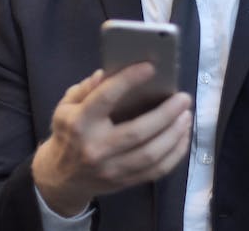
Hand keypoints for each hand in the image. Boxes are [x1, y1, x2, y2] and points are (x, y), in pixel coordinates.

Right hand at [31, 63, 192, 215]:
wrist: (61, 178)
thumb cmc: (68, 134)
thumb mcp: (66, 107)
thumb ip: (86, 89)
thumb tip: (106, 73)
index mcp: (79, 123)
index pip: (105, 98)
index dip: (128, 80)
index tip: (150, 67)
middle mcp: (95, 148)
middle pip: (137, 132)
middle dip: (166, 114)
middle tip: (183, 98)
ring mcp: (111, 169)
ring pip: (151, 154)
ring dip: (174, 134)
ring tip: (187, 115)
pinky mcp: (124, 182)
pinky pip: (156, 171)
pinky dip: (175, 153)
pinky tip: (182, 137)